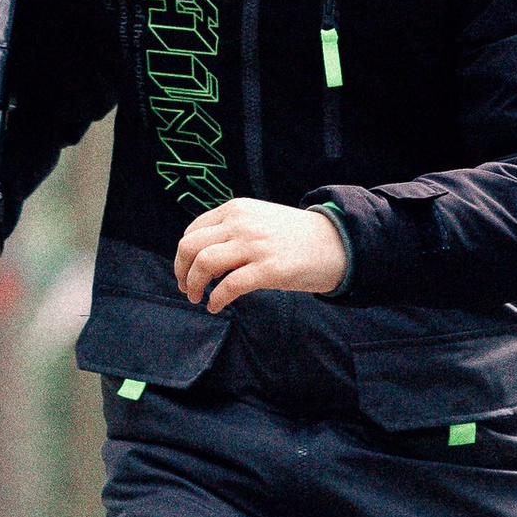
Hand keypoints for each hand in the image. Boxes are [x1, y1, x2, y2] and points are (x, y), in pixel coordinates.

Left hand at [173, 198, 350, 313]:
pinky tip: (216, 306)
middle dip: (181, 271)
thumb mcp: (259, 219)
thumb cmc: (295, 236)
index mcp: (237, 209)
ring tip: (198, 297)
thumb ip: (232, 229)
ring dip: (194, 285)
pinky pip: (229, 286)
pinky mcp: (268, 269)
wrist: (335, 242)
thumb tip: (202, 254)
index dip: (183, 255)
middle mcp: (242, 223)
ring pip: (204, 264)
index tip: (185, 271)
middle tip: (186, 287)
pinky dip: (216, 299)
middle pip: (191, 246)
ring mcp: (255, 245)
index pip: (193, 231)